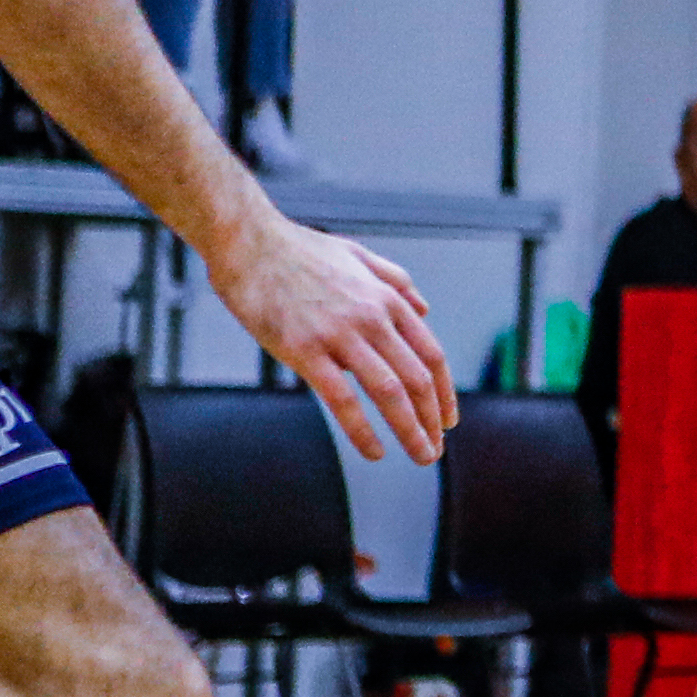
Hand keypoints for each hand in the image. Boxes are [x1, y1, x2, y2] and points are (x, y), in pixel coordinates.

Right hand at [208, 213, 453, 464]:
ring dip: (410, 429)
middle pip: (418, 378)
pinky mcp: (303, 349)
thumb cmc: (300, 250)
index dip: (444, 393)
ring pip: (390, 391)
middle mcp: (372, 318)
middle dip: (432, 419)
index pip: (432, 355)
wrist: (248, 242)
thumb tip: (424, 310)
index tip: (447, 419)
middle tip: (435, 448)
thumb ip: (396, 282)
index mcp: (388, 300)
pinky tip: (375, 451)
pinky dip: (363, 430)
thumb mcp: (359, 256)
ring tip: (421, 455)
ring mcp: (339, 334)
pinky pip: (342, 398)